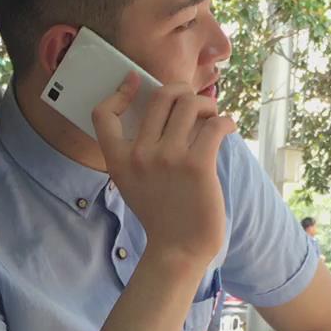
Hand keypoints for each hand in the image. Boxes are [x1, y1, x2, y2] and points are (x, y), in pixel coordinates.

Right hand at [92, 75, 236, 266]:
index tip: (135, 81)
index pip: (102, 114)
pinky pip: (214, 125)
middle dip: (182, 90)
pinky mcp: (197, 165)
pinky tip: (228, 128)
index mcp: (119, 160)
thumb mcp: (133, 184)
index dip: (119, 92)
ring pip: (190, 104)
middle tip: (193, 102)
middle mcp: (140, 155)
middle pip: (160, 96)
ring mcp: (168, 158)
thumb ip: (138, 153)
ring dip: (206, 104)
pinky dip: (225, 121)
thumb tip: (168, 113)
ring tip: (211, 116)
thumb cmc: (162, 216)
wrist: (178, 249)